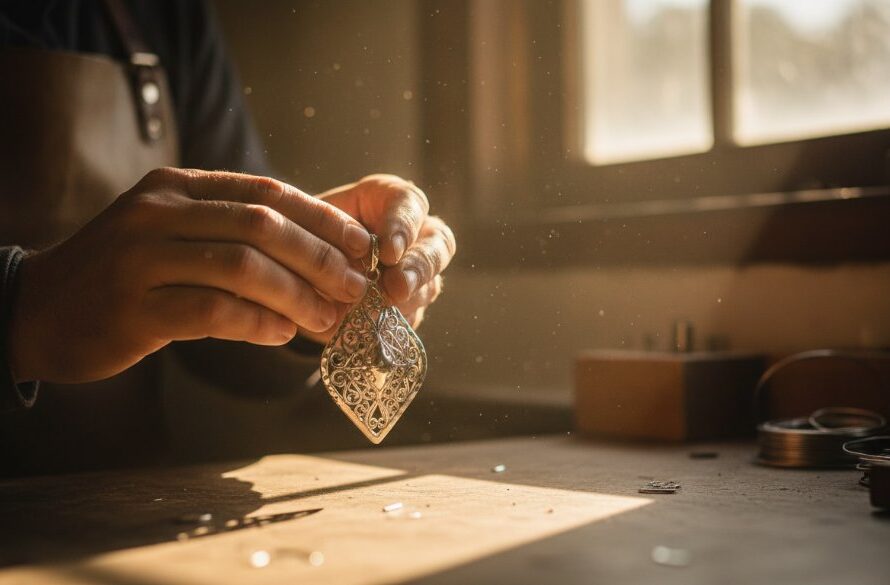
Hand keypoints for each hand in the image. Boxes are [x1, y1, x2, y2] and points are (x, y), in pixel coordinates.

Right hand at [8, 167, 371, 383]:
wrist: (39, 308)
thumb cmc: (124, 273)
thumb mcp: (172, 231)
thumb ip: (230, 231)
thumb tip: (316, 253)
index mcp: (176, 186)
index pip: (267, 191)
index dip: (321, 219)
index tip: (360, 246)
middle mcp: (158, 212)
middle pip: (262, 226)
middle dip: (319, 258)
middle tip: (353, 288)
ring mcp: (141, 258)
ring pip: (243, 268)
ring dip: (297, 296)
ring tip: (327, 319)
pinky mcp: (134, 308)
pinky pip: (214, 312)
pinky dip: (258, 323)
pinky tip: (281, 335)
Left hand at [311, 174, 455, 340]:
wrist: (297, 266)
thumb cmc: (305, 231)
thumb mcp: (307, 222)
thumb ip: (326, 234)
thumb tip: (347, 263)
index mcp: (390, 201)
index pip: (410, 204)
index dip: (403, 227)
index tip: (389, 252)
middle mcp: (414, 234)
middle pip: (438, 245)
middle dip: (419, 268)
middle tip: (397, 287)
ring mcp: (416, 273)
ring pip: (429, 286)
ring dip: (406, 301)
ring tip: (379, 313)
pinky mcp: (408, 308)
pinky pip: (410, 318)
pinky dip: (390, 325)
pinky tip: (371, 328)